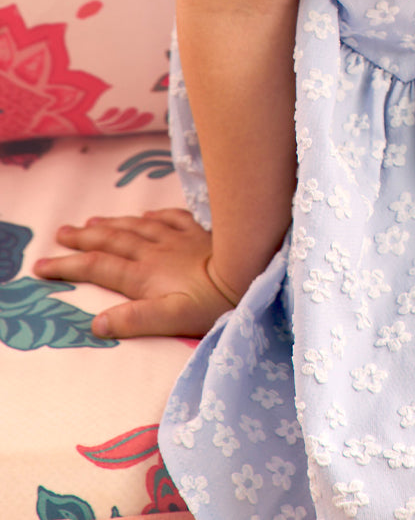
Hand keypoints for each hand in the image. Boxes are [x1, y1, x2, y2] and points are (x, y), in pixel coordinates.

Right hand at [33, 208, 234, 339]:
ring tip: (92, 221)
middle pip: (112, 241)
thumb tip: (96, 323)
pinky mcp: (199, 233)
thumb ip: (134, 320)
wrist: (250, 273)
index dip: (68, 266)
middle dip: (83, 238)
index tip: (42, 265)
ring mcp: (177, 239)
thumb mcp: (172, 319)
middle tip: (60, 233)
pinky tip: (147, 214)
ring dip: (111, 224)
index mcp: (145, 275)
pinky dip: (152, 216)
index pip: (98, 268)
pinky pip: (170, 218)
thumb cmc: (213, 303)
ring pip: (136, 227)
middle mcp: (156, 252)